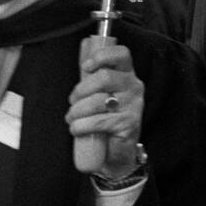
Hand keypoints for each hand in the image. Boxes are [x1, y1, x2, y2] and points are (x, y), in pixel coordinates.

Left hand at [65, 40, 143, 179]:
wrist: (119, 151)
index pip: (122, 54)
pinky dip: (81, 126)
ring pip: (98, 101)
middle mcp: (134, 87)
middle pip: (105, 77)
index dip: (102, 56)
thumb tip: (81, 60)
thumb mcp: (102, 94)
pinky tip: (76, 129)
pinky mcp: (128, 125)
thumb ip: (94, 78)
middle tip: (72, 101)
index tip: (86, 66)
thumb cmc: (106, 117)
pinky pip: (98, 121)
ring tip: (72, 118)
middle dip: (81, 89)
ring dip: (77, 111)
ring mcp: (133, 106)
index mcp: (127, 74)